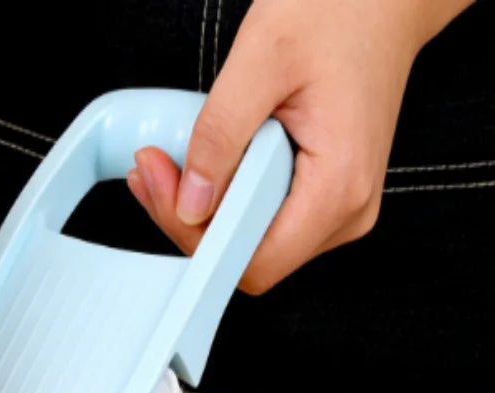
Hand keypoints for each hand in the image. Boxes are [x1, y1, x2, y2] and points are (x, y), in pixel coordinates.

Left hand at [127, 0, 473, 293]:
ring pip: (250, 243)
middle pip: (248, 259)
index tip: (161, 186)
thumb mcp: (263, 57)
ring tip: (168, 162)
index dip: (197, 239)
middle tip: (152, 168)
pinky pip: (261, 219)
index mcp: (340, 187)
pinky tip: (199, 164)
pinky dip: (223, 197)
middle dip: (189, 220)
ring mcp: (337, 208)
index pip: (254, 262)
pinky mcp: (324, 197)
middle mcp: (346, 212)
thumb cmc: (338, 12)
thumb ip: (220, 134)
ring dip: (201, 210)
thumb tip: (189, 204)